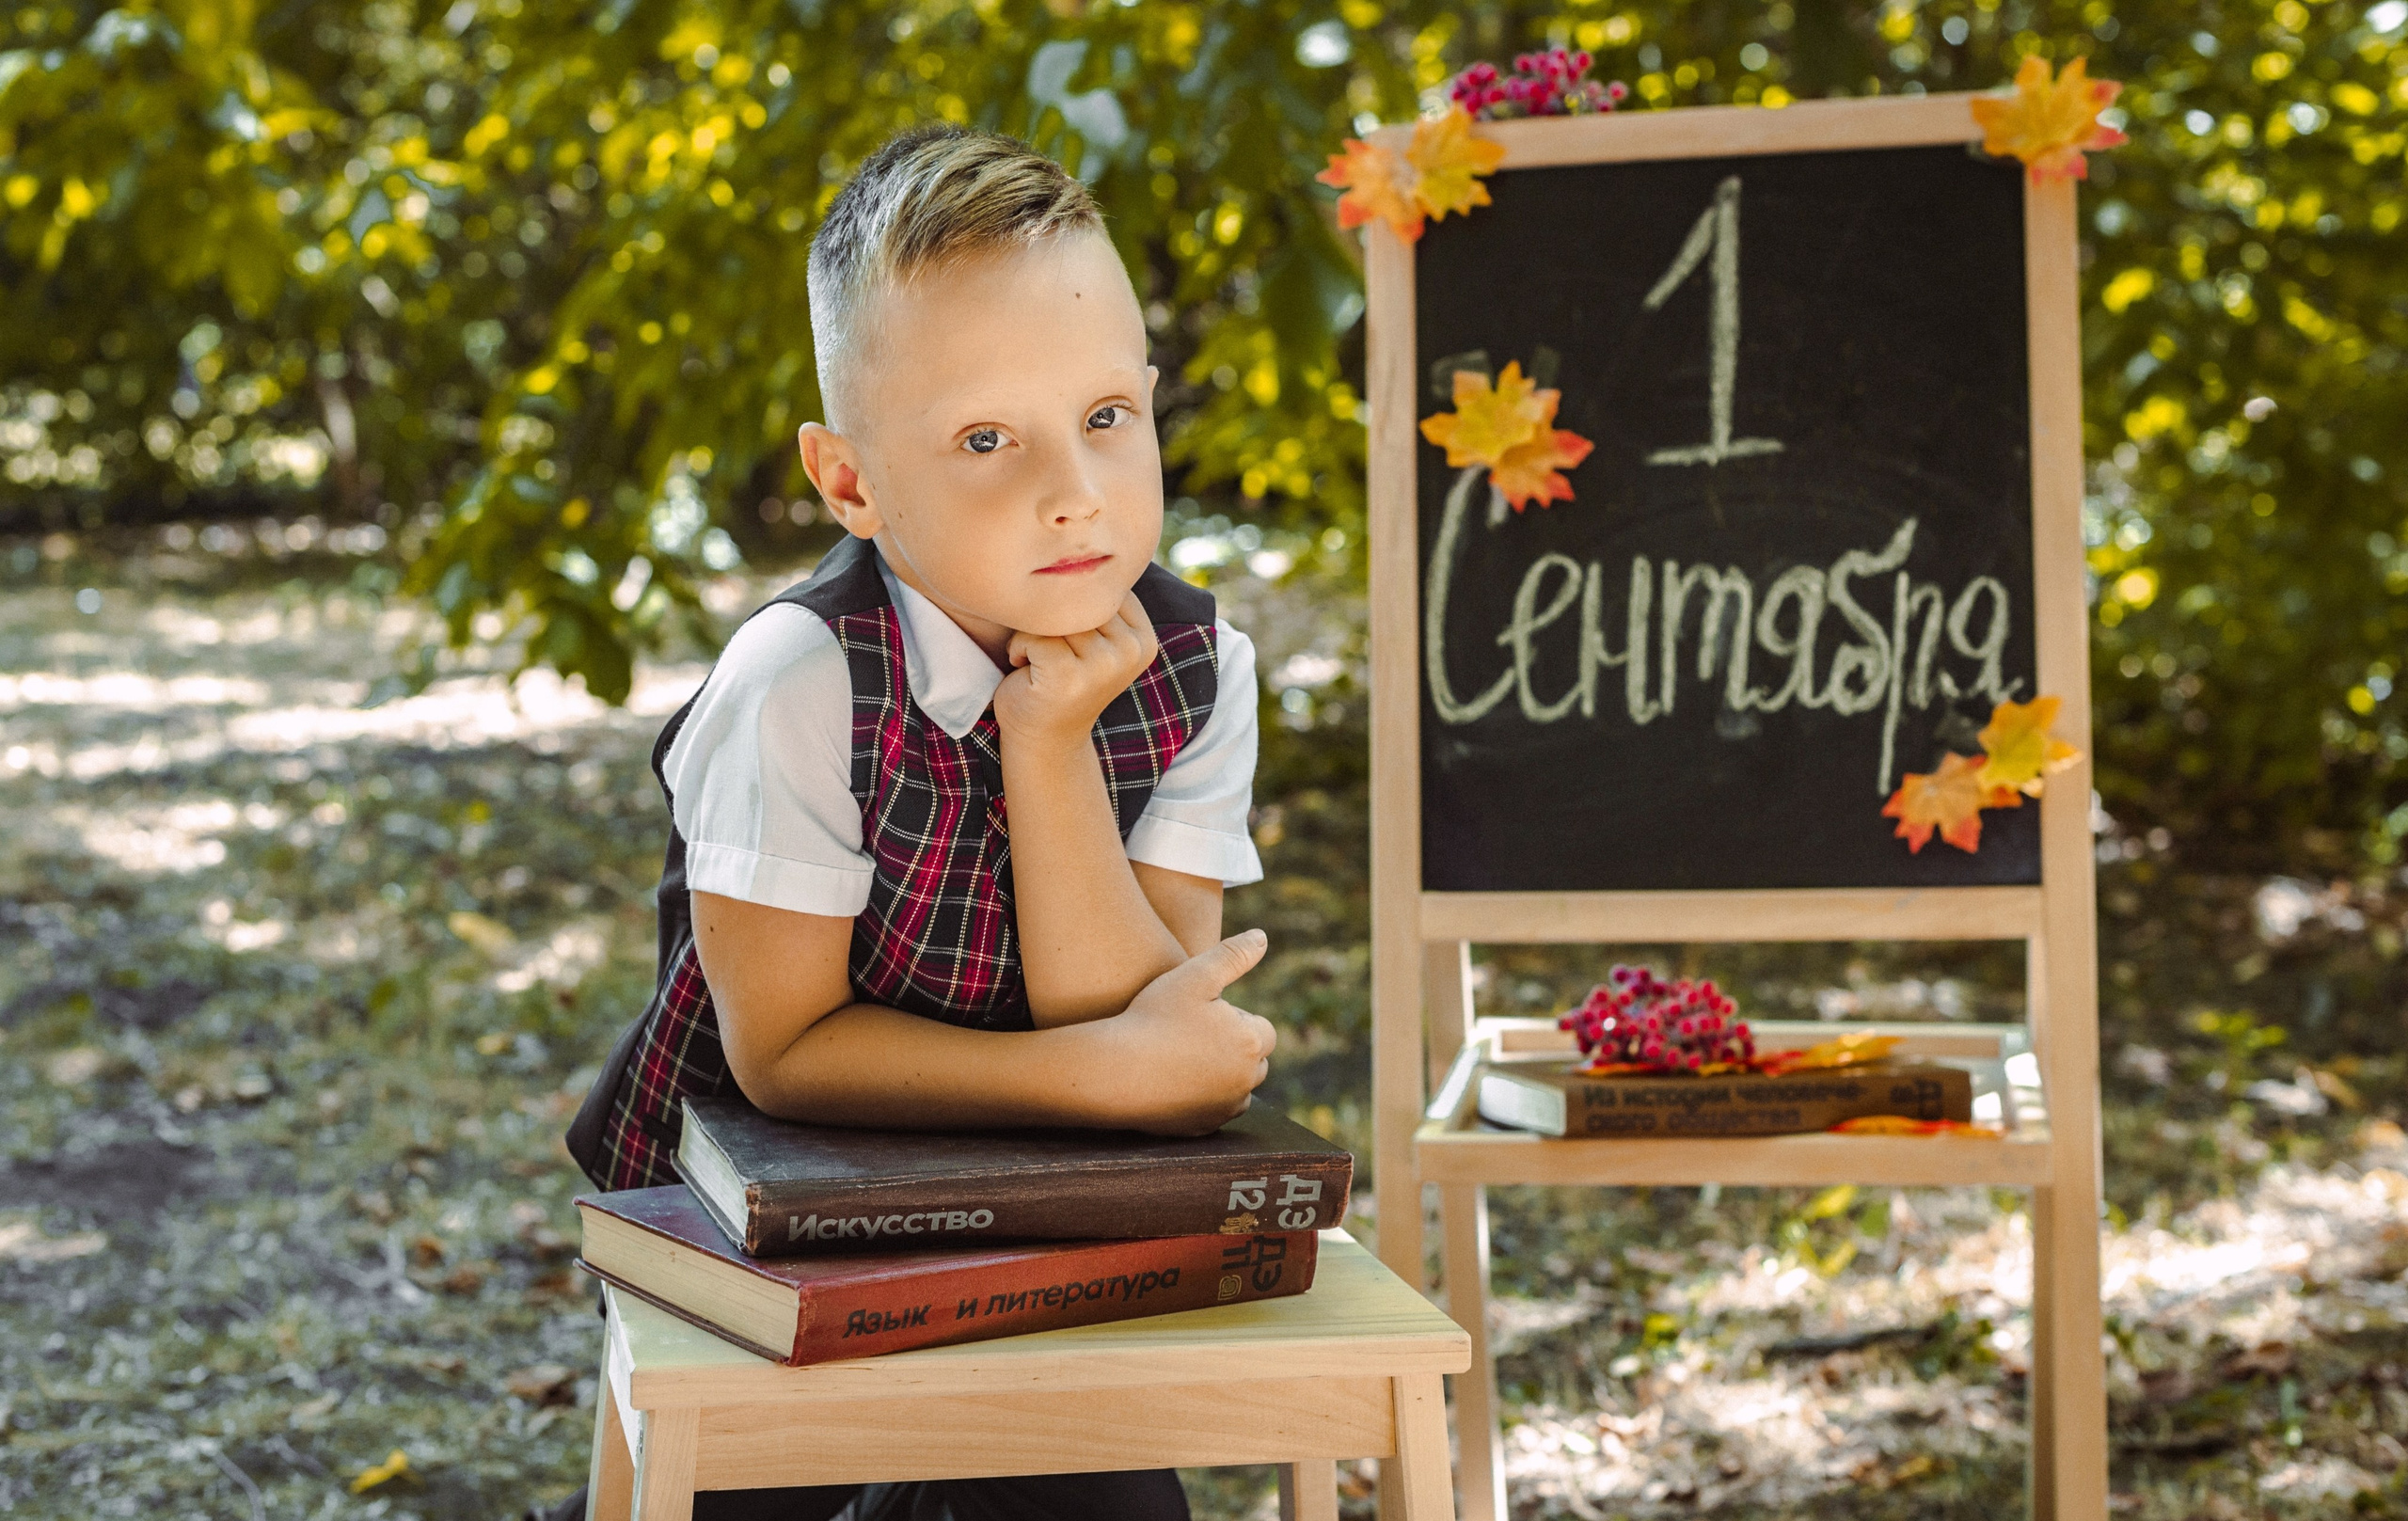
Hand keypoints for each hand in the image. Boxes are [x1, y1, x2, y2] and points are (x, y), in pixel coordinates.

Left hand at [993, 591, 1158, 747]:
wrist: (1045, 739)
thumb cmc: (1062, 679)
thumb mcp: (1093, 637)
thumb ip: (1097, 603)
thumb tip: (1080, 545)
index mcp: (1144, 637)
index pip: (1099, 587)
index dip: (1071, 605)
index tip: (1072, 642)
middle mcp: (1131, 650)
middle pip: (1076, 599)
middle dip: (1051, 619)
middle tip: (1052, 654)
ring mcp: (1104, 665)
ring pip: (1054, 615)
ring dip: (1033, 634)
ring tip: (1041, 662)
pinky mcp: (1071, 676)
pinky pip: (1034, 635)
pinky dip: (1019, 648)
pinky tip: (1028, 669)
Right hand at [1085, 928, 1277, 1134]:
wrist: (1113, 1070)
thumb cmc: (1152, 1017)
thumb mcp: (1193, 976)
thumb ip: (1233, 955)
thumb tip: (1262, 936)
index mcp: (1252, 1042)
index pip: (1262, 1029)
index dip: (1233, 1019)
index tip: (1201, 1015)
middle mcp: (1247, 1081)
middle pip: (1254, 1060)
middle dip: (1233, 1048)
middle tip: (1190, 1035)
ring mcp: (1225, 1109)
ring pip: (1236, 1087)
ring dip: (1221, 1074)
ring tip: (1181, 1056)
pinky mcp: (1204, 1128)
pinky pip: (1213, 1109)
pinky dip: (1202, 1097)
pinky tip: (1173, 1080)